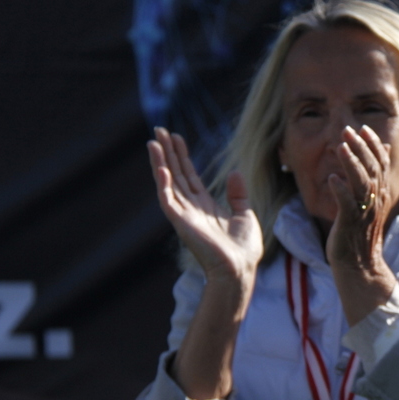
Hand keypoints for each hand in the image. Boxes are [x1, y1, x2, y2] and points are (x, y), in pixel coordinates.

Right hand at [148, 127, 262, 289]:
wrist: (240, 269)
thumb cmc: (243, 249)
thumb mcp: (245, 214)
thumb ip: (238, 194)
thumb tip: (235, 172)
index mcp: (205, 205)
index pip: (189, 176)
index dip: (182, 156)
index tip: (176, 138)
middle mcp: (191, 208)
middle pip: (176, 174)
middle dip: (167, 153)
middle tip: (159, 130)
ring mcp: (184, 214)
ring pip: (168, 183)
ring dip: (160, 162)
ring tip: (153, 142)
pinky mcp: (181, 223)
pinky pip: (168, 200)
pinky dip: (163, 184)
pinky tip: (161, 167)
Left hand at [325, 125, 398, 323]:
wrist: (360, 266)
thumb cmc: (361, 233)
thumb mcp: (371, 201)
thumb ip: (376, 175)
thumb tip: (384, 148)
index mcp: (381, 194)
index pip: (381, 164)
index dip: (373, 145)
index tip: (362, 128)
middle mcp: (376, 201)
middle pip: (372, 168)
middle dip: (361, 148)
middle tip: (348, 130)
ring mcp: (364, 212)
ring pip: (362, 183)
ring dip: (352, 164)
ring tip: (341, 147)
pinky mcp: (350, 225)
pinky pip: (347, 205)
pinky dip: (341, 192)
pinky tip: (332, 179)